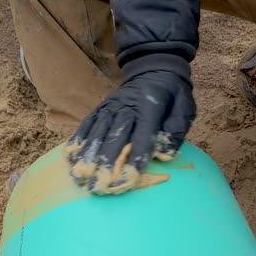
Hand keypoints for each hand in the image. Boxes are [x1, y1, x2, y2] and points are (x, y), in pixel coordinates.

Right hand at [64, 70, 195, 194]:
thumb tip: (164, 154)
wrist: (153, 68)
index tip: (124, 183)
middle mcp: (126, 107)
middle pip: (114, 138)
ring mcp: (110, 107)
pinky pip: (87, 124)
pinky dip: (78, 140)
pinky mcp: (100, 107)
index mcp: (150, 109)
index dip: (133, 161)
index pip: (141, 138)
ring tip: (79, 177)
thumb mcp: (185, 107)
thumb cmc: (171, 94)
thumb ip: (177, 130)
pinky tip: (70, 157)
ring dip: (87, 156)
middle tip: (97, 187)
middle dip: (105, 165)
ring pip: (97, 133)